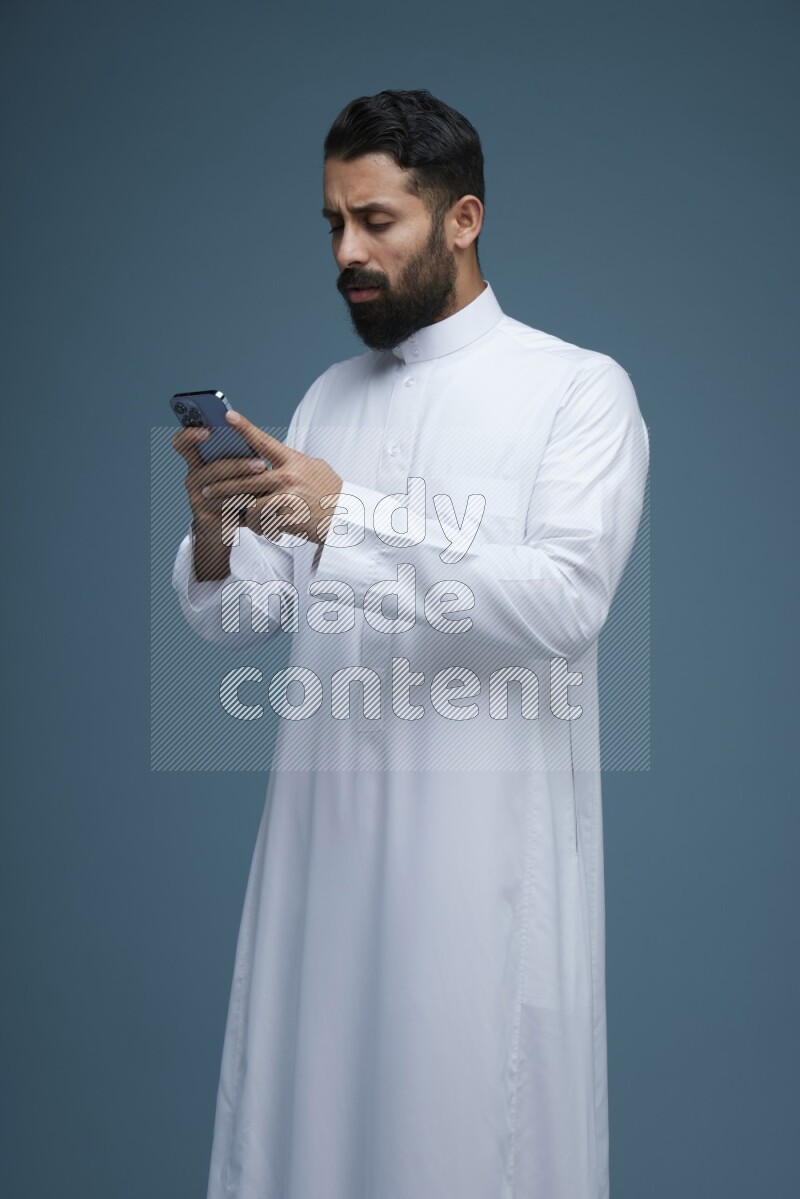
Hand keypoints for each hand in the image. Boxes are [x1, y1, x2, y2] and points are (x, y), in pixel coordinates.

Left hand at [194, 410, 343, 546]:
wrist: (347, 518)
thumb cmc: (330, 494)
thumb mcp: (315, 470)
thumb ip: (292, 463)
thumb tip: (272, 456)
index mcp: (294, 460)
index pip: (264, 441)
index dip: (244, 428)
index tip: (228, 416)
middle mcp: (289, 476)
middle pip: (245, 477)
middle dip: (221, 485)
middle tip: (206, 490)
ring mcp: (288, 496)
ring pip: (249, 502)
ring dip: (242, 512)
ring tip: (238, 517)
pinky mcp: (288, 516)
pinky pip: (260, 521)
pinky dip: (257, 526)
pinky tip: (262, 528)